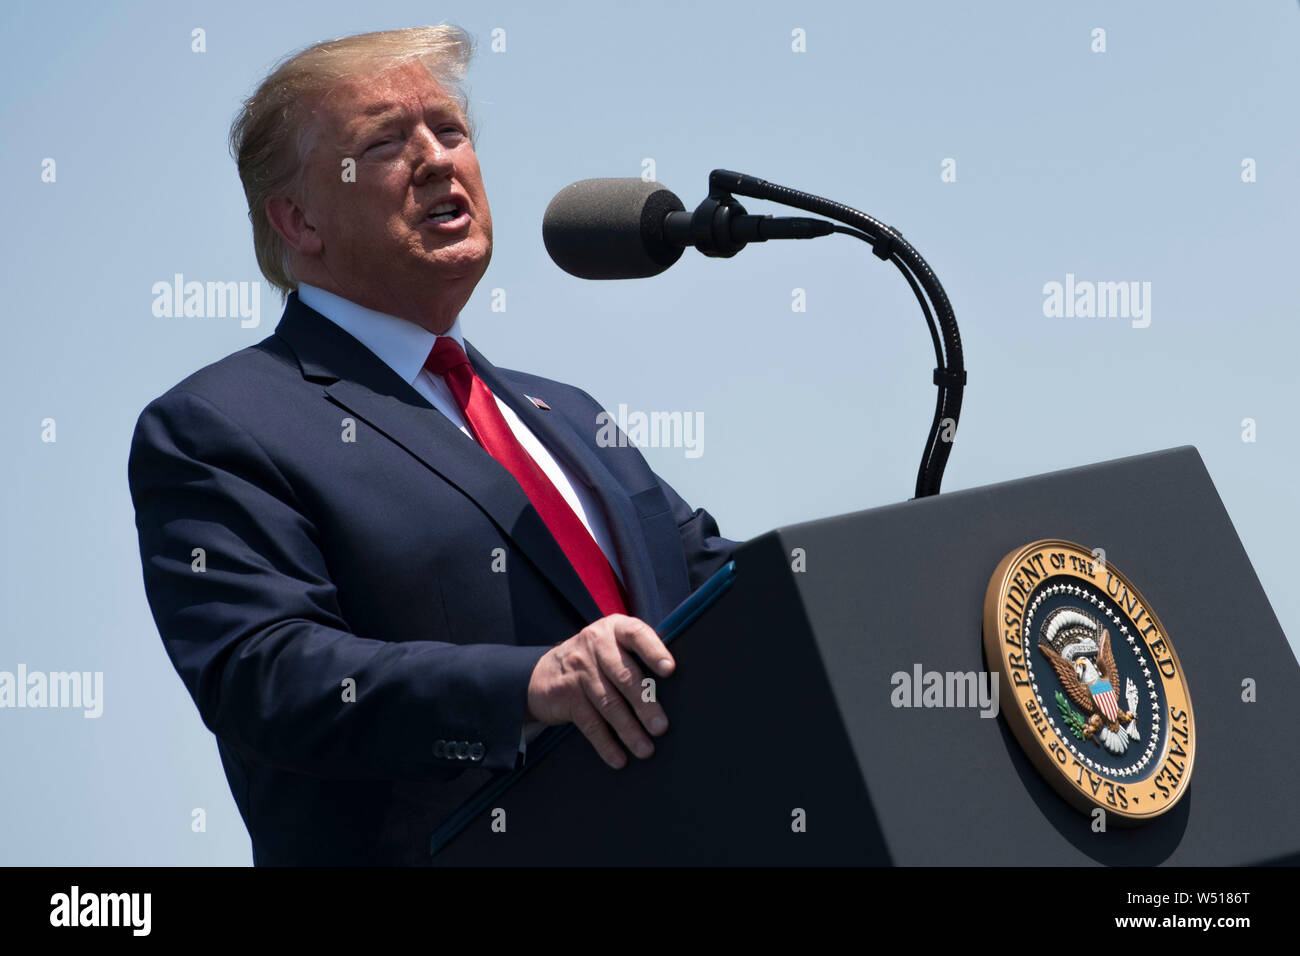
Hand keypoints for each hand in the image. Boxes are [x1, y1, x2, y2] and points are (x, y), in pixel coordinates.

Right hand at [525, 614, 674, 768]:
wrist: (542, 673)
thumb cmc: (595, 661)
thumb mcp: (613, 646)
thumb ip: (638, 655)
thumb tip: (680, 688)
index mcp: (616, 629)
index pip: (637, 635)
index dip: (654, 652)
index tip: (670, 670)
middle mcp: (596, 643)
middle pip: (625, 676)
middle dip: (645, 704)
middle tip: (661, 727)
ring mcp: (579, 669)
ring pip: (608, 703)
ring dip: (629, 730)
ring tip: (645, 749)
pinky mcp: (564, 694)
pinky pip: (589, 722)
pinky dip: (605, 743)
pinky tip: (619, 758)